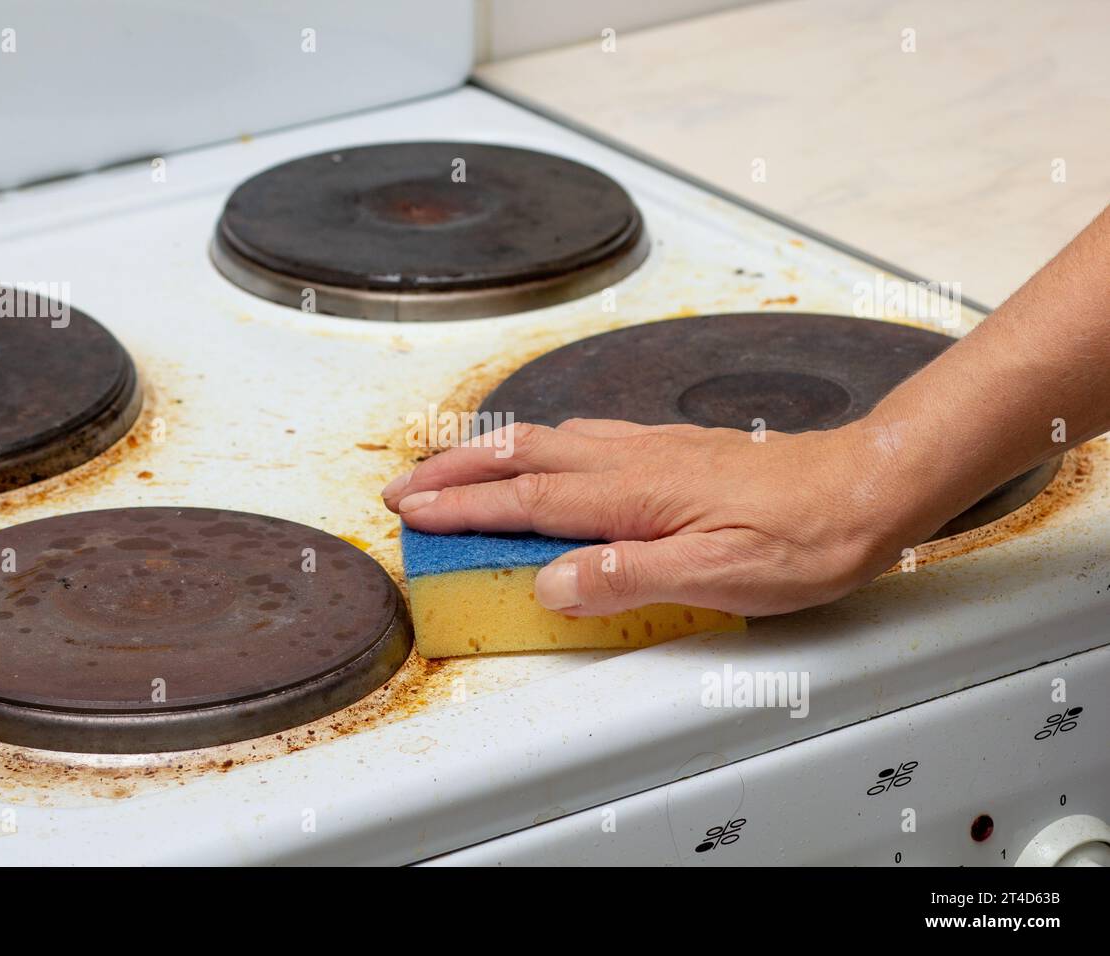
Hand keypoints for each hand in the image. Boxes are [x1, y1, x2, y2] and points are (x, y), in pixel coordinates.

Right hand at [382, 419, 925, 617]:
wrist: (866, 487)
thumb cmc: (804, 536)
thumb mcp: (718, 576)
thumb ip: (627, 577)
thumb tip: (550, 583)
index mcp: (633, 494)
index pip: (526, 499)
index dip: (464, 507)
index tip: (413, 512)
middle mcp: (633, 461)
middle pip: (522, 455)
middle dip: (455, 469)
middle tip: (407, 485)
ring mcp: (652, 450)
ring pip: (550, 438)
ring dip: (491, 452)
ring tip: (454, 466)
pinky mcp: (673, 450)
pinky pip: (585, 437)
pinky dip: (541, 443)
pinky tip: (548, 451)